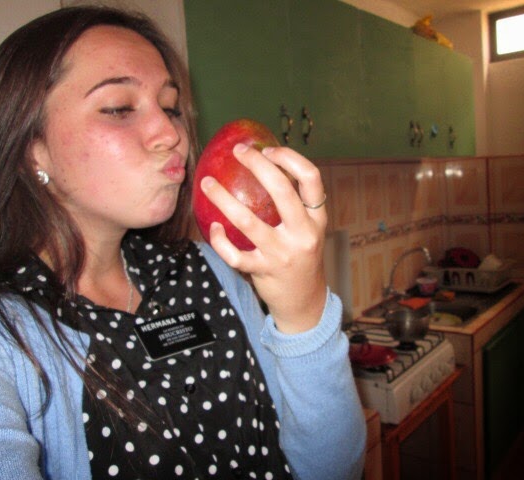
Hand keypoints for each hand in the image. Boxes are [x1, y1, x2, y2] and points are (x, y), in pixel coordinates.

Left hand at [199, 143, 327, 333]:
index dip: (290, 158)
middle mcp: (302, 234)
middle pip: (282, 191)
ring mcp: (282, 254)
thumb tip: (264, 167)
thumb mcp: (308, 230)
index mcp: (316, 219)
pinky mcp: (263, 271)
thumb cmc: (300, 257)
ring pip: (247, 221)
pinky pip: (234, 254)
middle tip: (238, 152)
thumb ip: (294, 205)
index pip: (311, 178)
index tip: (269, 149)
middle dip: (258, 165)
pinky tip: (213, 228)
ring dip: (223, 198)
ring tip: (207, 183)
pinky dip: (219, 240)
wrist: (304, 301)